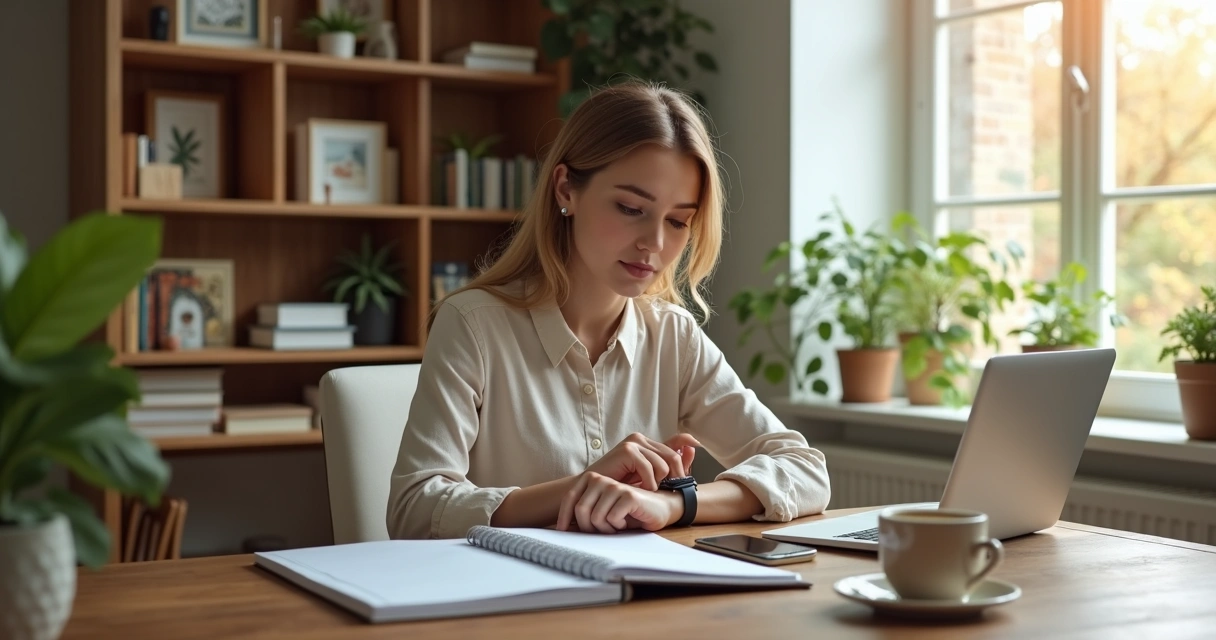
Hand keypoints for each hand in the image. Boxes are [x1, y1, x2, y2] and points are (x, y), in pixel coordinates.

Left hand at [556, 472, 680, 532]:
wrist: (657, 509)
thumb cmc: (627, 513)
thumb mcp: (601, 514)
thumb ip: (583, 517)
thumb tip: (560, 530)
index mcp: (591, 480)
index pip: (569, 498)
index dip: (563, 517)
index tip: (562, 531)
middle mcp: (601, 479)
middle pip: (581, 510)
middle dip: (589, 527)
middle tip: (603, 530)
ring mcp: (614, 486)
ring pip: (595, 517)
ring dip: (605, 529)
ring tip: (617, 524)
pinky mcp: (628, 495)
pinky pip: (612, 519)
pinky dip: (618, 526)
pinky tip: (627, 521)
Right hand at [585, 432, 699, 490]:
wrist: (593, 490)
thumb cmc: (618, 485)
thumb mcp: (648, 476)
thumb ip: (670, 462)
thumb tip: (695, 445)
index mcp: (647, 443)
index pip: (678, 444)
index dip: (684, 462)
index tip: (686, 477)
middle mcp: (641, 438)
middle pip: (674, 457)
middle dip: (674, 478)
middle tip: (666, 491)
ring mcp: (634, 442)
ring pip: (663, 465)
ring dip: (658, 483)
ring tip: (648, 491)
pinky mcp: (627, 450)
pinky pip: (650, 469)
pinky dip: (649, 483)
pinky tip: (642, 489)